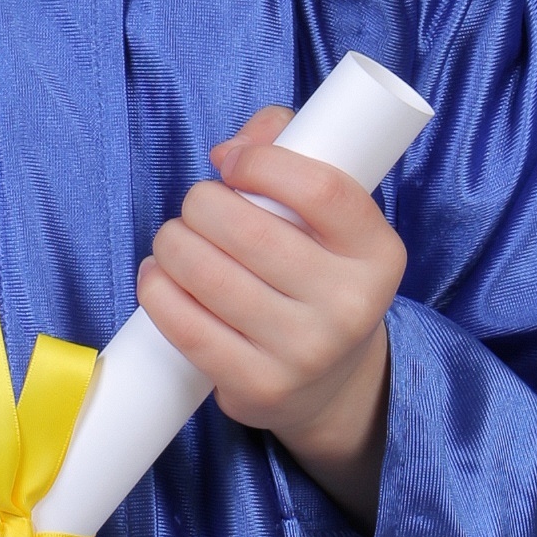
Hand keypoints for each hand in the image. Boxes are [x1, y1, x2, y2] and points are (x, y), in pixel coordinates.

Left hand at [135, 104, 405, 525]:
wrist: (329, 383)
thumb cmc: (317, 275)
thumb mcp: (327, 219)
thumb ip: (290, 151)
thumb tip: (229, 150)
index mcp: (378, 253)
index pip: (321, 190)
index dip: (264, 163)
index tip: (232, 164)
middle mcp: (350, 305)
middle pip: (250, 231)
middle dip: (201, 204)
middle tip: (196, 207)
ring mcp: (305, 352)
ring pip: (209, 275)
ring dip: (172, 243)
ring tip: (173, 240)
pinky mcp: (259, 386)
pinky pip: (188, 328)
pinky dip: (157, 291)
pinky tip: (158, 277)